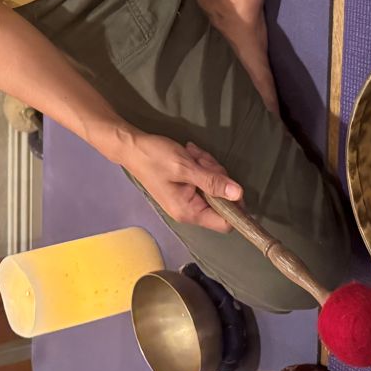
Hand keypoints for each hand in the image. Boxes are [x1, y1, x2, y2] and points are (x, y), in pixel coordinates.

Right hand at [120, 132, 242, 232]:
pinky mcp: (185, 188)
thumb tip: (238, 194)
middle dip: (217, 176)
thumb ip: (212, 181)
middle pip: (221, 201)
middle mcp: (189, 211)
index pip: (225, 223)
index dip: (234, 205)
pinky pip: (204, 180)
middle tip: (201, 161)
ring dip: (208, 167)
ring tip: (192, 154)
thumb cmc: (154, 157)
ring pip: (214, 187)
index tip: (231, 183)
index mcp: (189, 212)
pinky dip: (201, 165)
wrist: (131, 147)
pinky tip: (190, 154)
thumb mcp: (185, 167)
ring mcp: (187, 199)